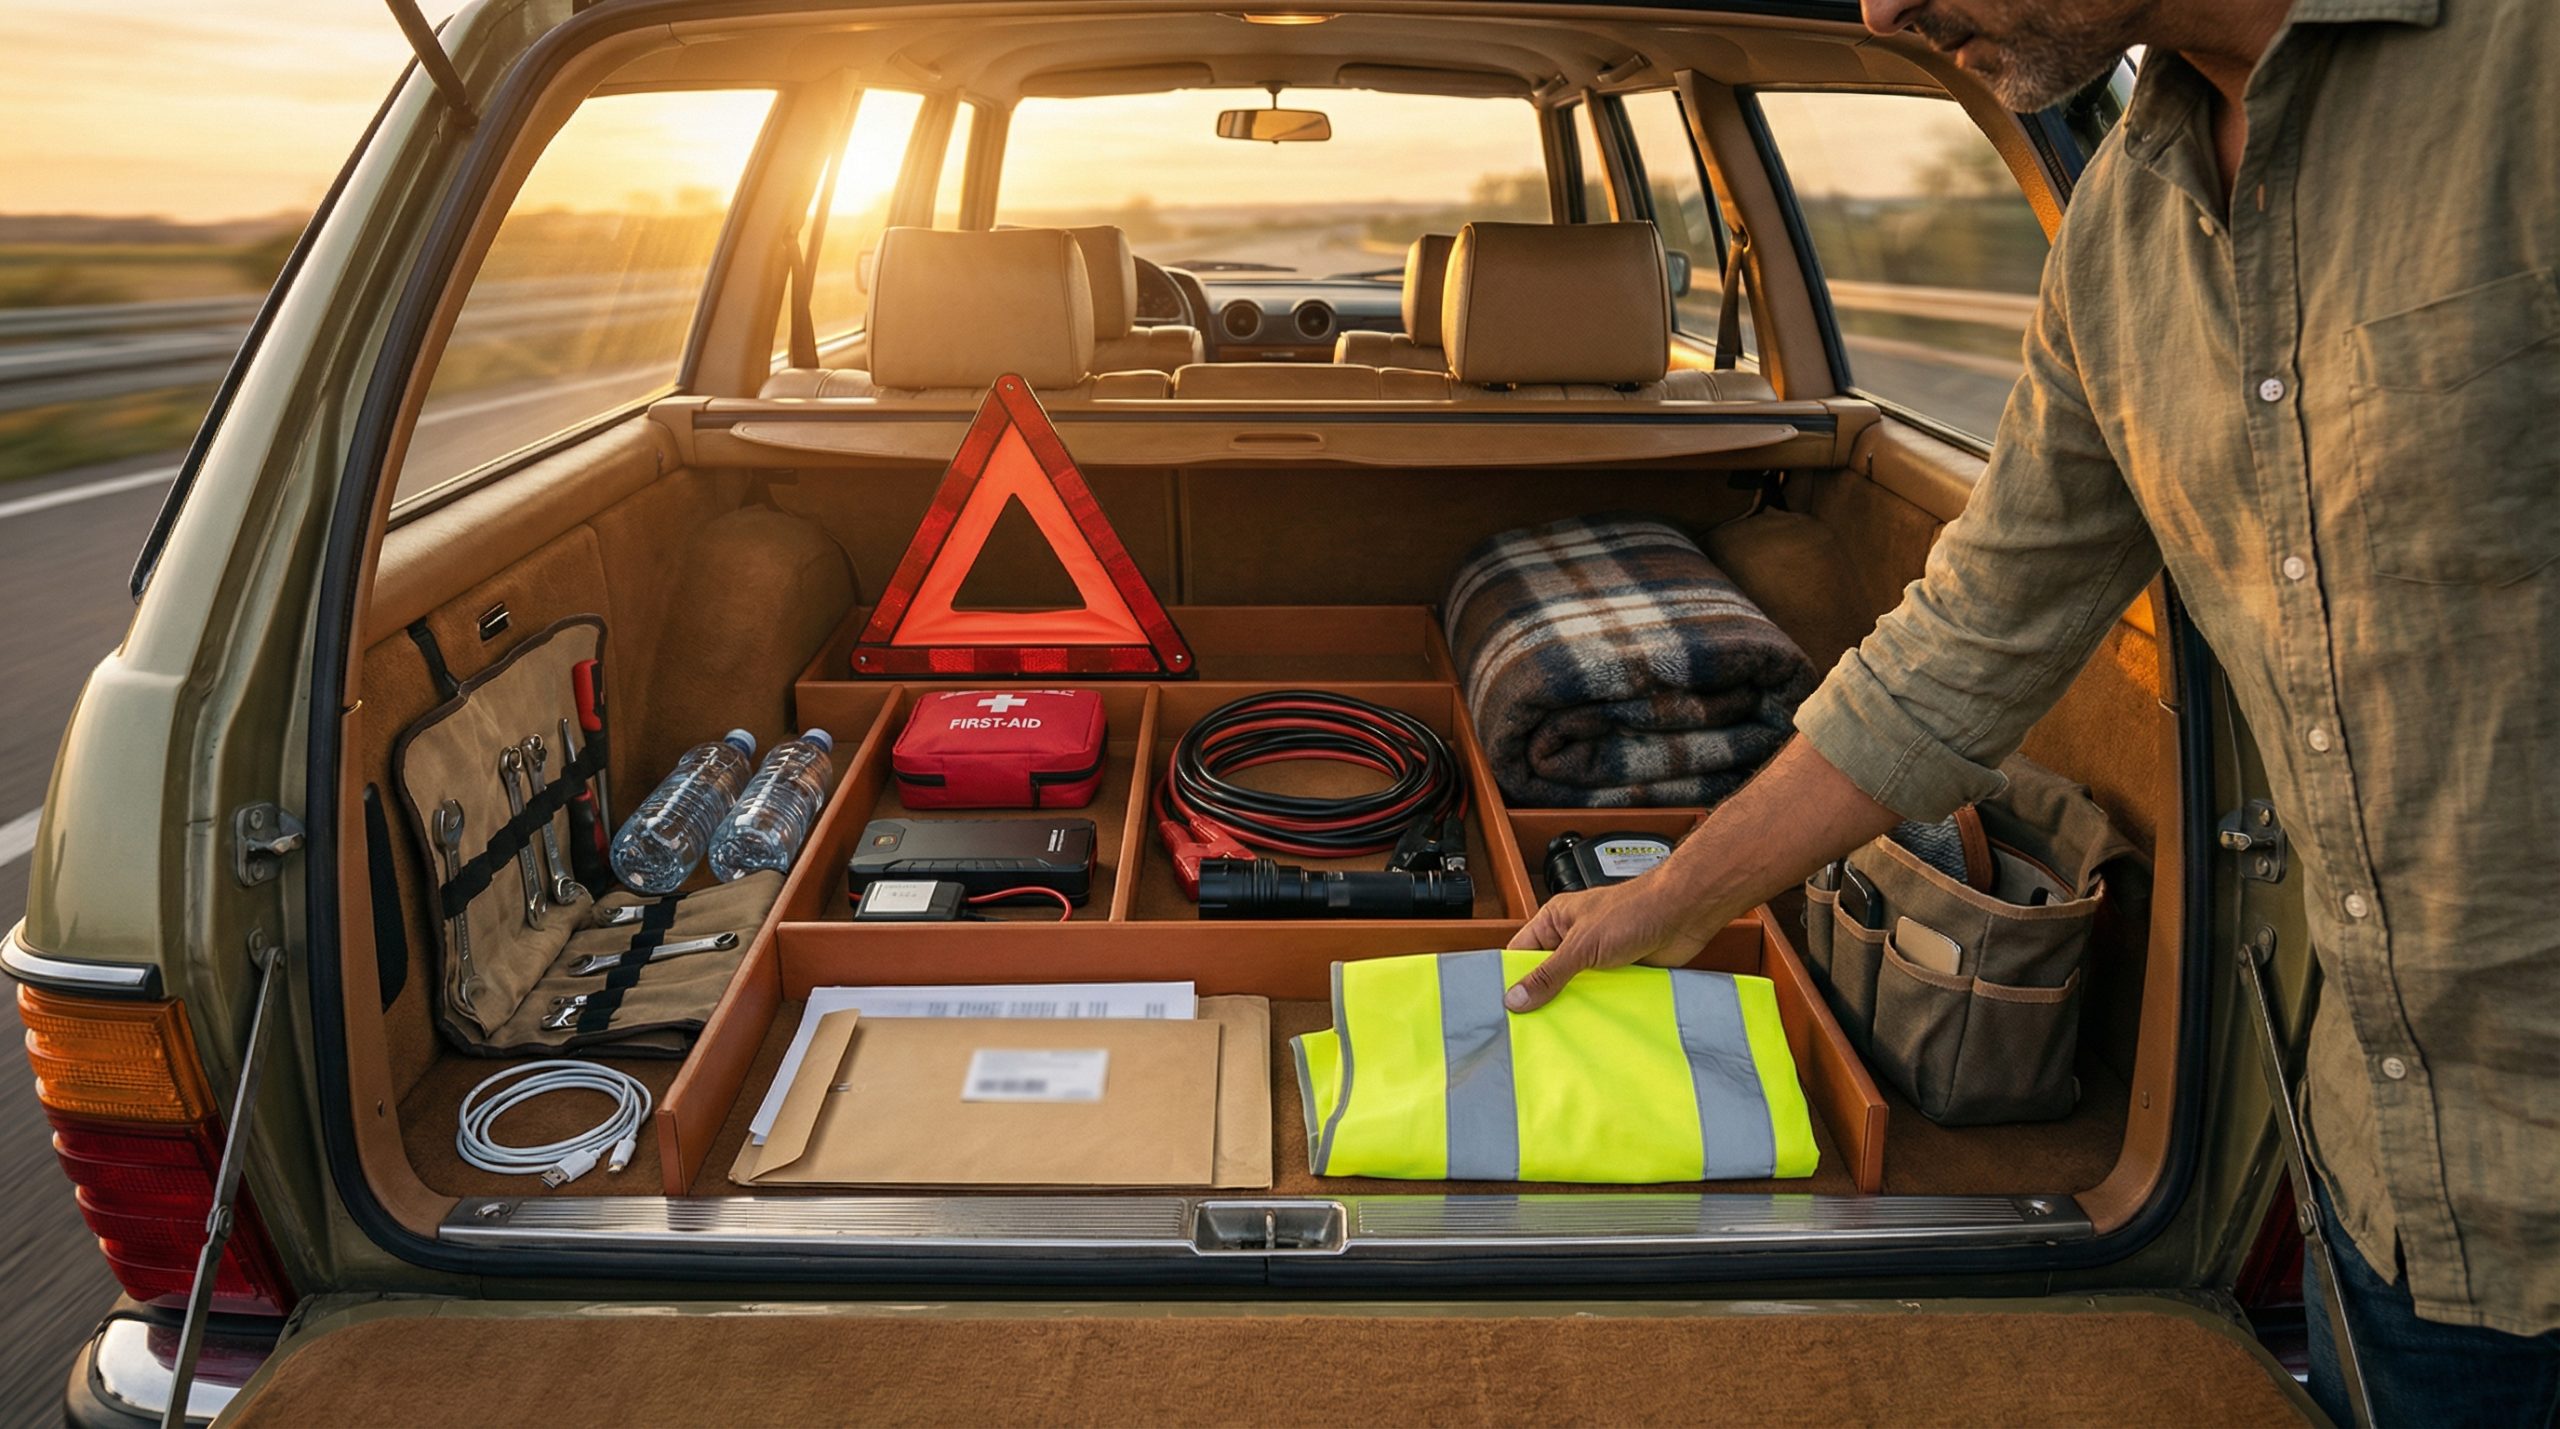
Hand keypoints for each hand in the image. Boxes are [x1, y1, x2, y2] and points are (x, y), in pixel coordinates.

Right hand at [1504, 880, 1724, 1011]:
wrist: (1684, 913)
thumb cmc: (1635, 910)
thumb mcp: (1582, 945)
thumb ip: (1549, 974)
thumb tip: (1516, 998)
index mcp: (1555, 921)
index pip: (1521, 954)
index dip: (1512, 979)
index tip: (1504, 1008)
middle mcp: (1573, 939)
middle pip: (1547, 975)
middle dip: (1542, 999)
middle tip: (1529, 1028)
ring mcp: (1597, 958)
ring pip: (1574, 989)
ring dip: (1572, 1007)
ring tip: (1557, 1034)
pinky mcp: (1620, 974)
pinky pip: (1600, 997)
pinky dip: (1598, 1011)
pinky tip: (1590, 1029)